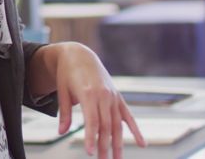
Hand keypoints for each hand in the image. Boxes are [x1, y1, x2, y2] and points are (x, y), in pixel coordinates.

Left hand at [32, 43, 145, 158]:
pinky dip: (135, 130)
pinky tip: (142, 144)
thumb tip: (61, 132)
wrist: (79, 54)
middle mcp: (104, 95)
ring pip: (117, 124)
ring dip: (118, 143)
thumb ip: (65, 113)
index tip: (90, 153)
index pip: (92, 121)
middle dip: (105, 146)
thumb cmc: (67, 73)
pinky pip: (128, 116)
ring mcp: (113, 96)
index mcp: (88, 93)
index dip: (91, 138)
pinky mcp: (118, 97)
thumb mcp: (62, 91)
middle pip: (106, 126)